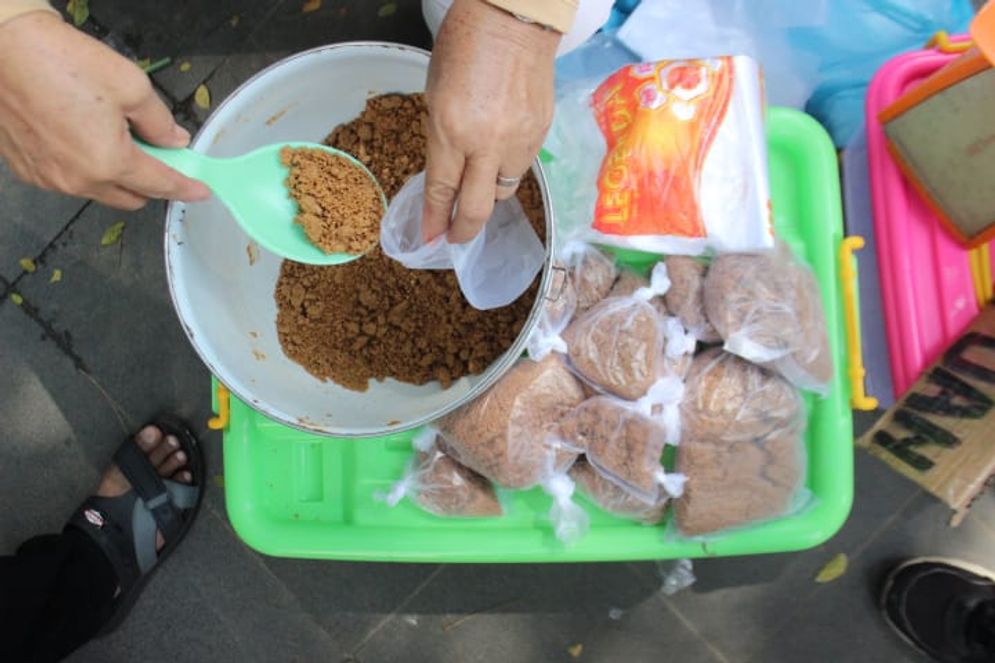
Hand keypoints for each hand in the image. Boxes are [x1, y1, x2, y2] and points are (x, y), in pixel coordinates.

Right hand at [0, 12, 209, 209]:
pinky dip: (86, 168)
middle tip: (159, 155)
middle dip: (151, 182)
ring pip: (99, 191)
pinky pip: (69, 181)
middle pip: (131, 197)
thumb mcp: (131, 85)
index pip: (159, 185)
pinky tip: (84, 139)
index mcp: (108, 163)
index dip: (185, 188)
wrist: (0, 47)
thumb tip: (174, 140)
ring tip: (115, 137)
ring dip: (116, 175)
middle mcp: (77, 180)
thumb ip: (160, 121)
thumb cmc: (60, 60)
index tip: (200, 191)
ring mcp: (49, 178)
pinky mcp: (27, 169)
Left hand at [423, 0, 559, 242]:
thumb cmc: (465, 46)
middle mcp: (487, 143)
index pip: (441, 189)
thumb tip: (447, 171)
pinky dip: (507, 169)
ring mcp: (518, 141)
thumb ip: (442, 136)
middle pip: (476, 208)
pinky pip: (521, 167)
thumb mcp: (436, 93)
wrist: (514, 19)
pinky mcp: (541, 135)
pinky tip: (500, 156)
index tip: (431, 238)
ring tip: (478, 189)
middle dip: (463, 230)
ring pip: (503, 191)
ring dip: (487, 196)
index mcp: (452, 130)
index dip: (435, 220)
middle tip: (455, 238)